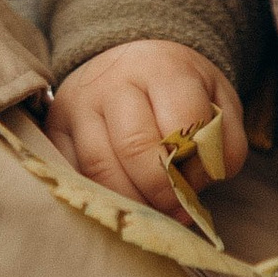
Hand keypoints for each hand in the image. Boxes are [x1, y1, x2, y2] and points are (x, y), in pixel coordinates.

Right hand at [46, 41, 248, 215]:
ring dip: (131, 203)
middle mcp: (113, 81)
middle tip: (175, 208)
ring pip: (100, 169)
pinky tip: (121, 205)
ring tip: (151, 213)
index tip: (201, 182)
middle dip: (161, 191)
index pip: (183, 123)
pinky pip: (72, 176)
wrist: (129, 63)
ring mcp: (77, 104)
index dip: (198, 165)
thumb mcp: (216, 102)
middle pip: (136, 148)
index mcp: (161, 66)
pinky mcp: (54, 130)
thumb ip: (223, 144)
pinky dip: (99, 199)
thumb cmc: (179, 92)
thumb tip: (194, 192)